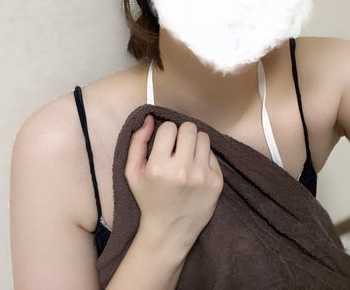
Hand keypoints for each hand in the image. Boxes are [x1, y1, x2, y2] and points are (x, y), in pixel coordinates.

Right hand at [125, 114, 223, 247]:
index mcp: (159, 167)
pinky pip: (213, 154)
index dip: (165, 134)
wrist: (170, 231)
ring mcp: (202, 176)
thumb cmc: (149, 200)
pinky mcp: (217, 182)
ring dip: (194, 143)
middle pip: (189, 128)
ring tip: (187, 157)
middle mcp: (182, 170)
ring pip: (204, 137)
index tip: (164, 146)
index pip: (169, 127)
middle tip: (177, 148)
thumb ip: (137, 142)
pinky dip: (204, 158)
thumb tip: (150, 117)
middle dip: (182, 135)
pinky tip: (195, 170)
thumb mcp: (133, 173)